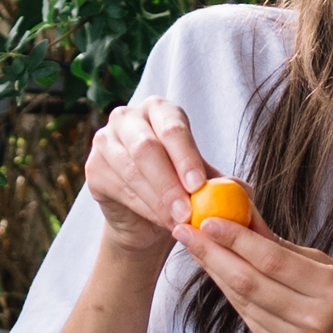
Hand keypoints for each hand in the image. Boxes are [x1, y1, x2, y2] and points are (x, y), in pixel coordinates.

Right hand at [82, 96, 216, 256]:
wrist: (149, 217)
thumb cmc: (181, 189)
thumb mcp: (204, 184)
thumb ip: (221, 182)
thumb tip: (238, 189)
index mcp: (160, 110)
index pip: (173, 128)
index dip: (186, 157)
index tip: (198, 185)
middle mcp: (129, 118)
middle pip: (146, 147)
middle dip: (169, 183)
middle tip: (187, 212)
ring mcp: (106, 140)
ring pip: (131, 170)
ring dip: (157, 200)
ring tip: (177, 223)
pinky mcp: (93, 167)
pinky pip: (118, 187)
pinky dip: (142, 207)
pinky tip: (159, 221)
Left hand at [180, 211, 332, 332]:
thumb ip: (288, 249)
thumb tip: (247, 217)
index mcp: (332, 290)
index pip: (273, 261)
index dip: (236, 239)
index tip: (208, 219)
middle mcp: (311, 319)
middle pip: (249, 282)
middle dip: (211, 253)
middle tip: (184, 229)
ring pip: (242, 300)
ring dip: (214, 270)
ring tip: (192, 245)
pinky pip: (247, 316)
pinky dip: (229, 290)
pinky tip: (215, 270)